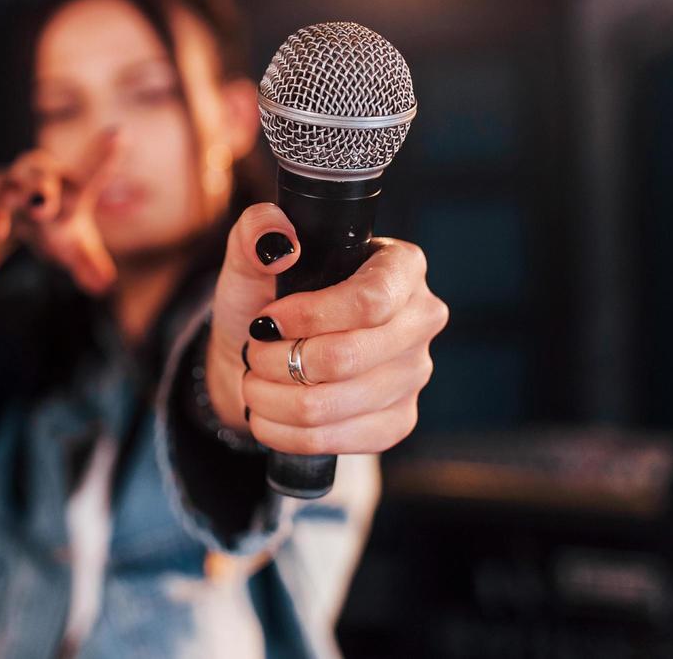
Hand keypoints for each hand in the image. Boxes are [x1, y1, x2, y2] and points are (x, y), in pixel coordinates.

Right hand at [0, 128, 121, 294]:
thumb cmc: (42, 225)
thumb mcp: (68, 244)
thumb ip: (86, 260)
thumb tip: (104, 284)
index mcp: (60, 182)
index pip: (85, 171)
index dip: (102, 157)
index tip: (119, 135)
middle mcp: (26, 178)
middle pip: (33, 173)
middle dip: (38, 186)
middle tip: (43, 205)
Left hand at [204, 203, 447, 455]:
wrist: (265, 356)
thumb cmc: (267, 299)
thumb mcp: (252, 260)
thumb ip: (255, 233)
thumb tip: (279, 237)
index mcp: (401, 267)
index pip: (370, 300)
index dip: (311, 316)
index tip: (268, 319)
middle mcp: (421, 319)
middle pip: (348, 357)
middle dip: (279, 359)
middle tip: (255, 350)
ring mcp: (413, 374)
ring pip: (332, 404)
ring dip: (272, 397)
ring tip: (255, 379)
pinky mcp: (397, 421)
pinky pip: (334, 439)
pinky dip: (283, 430)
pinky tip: (268, 412)